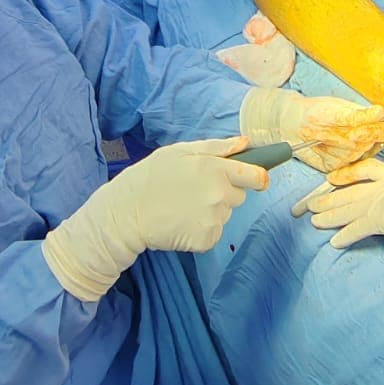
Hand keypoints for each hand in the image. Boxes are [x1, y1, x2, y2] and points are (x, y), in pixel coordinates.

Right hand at [42, 137, 267, 300]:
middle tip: (195, 190)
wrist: (126, 214)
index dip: (257, 177)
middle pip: (239, 196)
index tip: (255, 179)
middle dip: (225, 193)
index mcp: (215, 169)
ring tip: (183, 206)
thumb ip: (216, 147)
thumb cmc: (150, 177)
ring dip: (211, 211)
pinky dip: (202, 230)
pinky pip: (213, 233)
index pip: (256, 176)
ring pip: (225, 215)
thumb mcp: (180, 151)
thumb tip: (245, 143)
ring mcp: (214, 220)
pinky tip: (181, 222)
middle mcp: (219, 195)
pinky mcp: (206, 241)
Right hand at [240, 88, 383, 170]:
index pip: (351, 119)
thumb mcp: (333, 103)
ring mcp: (324, 153)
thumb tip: (380, 115)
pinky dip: (361, 153)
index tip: (380, 112)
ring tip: (370, 134)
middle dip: (377, 131)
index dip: (368, 116)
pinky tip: (359, 145)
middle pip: (359, 137)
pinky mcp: (328, 166)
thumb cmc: (314, 111)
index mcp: (322, 115)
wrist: (290, 125)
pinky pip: (353, 161)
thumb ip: (356, 111)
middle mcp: (322, 135)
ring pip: (359, 151)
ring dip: (370, 143)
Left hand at [293, 159, 383, 288]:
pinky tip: (335, 243)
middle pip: (352, 191)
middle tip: (311, 204)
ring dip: (330, 215)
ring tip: (315, 220)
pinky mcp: (376, 219)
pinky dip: (345, 236)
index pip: (370, 169)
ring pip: (349, 208)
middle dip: (330, 198)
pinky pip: (356, 228)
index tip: (333, 178)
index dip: (349, 173)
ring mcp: (380, 202)